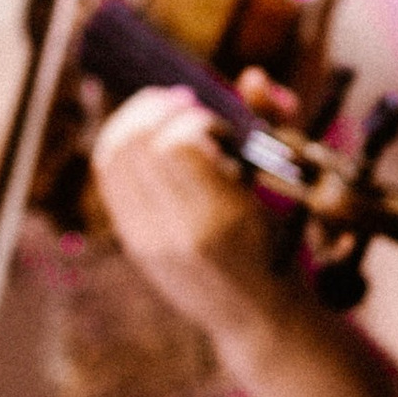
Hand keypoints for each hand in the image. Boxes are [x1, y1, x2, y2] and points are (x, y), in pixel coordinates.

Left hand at [88, 81, 291, 345]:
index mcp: (225, 219)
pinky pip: (111, 180)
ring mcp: (150, 242)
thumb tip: (250, 76)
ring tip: (162, 114)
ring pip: (114, 158)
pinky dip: (124, 148)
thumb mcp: (286, 192)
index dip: (190, 116)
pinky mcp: (133, 245)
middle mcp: (180, 233)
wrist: (257, 320)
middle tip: (180, 101)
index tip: (213, 119)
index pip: (178, 144)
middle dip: (154, 108)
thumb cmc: (281, 248)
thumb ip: (270, 128)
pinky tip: (148, 141)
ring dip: (134, 123)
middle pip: (136, 146)